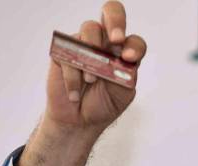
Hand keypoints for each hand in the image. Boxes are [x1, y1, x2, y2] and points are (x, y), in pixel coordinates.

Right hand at [17, 1, 146, 165]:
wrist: (78, 121)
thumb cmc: (103, 104)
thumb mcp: (123, 92)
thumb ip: (127, 72)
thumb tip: (123, 54)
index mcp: (123, 53)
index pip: (134, 41)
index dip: (134, 46)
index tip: (129, 58)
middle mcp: (105, 42)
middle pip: (112, 12)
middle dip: (116, 21)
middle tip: (116, 39)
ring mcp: (83, 42)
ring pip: (90, 28)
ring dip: (92, 57)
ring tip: (90, 81)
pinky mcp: (63, 49)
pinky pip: (69, 50)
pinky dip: (73, 76)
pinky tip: (75, 94)